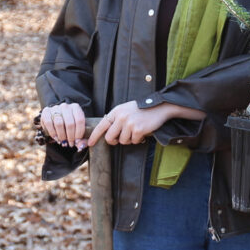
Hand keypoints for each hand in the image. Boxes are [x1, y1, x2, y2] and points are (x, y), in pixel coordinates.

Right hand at [41, 103, 86, 149]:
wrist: (56, 118)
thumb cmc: (70, 125)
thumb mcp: (77, 128)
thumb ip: (81, 138)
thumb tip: (80, 147)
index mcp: (76, 107)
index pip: (79, 120)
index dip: (79, 132)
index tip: (78, 141)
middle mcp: (66, 106)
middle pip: (69, 123)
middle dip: (70, 136)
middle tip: (70, 144)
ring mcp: (55, 108)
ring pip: (59, 124)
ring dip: (62, 136)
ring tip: (63, 142)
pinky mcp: (46, 112)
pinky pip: (49, 123)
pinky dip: (53, 133)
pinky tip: (56, 138)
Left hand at [87, 100, 205, 146]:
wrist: (159, 107)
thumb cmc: (142, 109)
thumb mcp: (126, 109)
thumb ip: (117, 119)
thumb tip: (108, 133)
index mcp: (116, 111)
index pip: (101, 125)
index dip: (94, 136)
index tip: (89, 143)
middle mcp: (121, 117)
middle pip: (110, 137)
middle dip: (115, 141)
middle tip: (121, 139)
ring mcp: (129, 123)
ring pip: (122, 141)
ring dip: (129, 139)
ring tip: (136, 132)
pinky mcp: (138, 129)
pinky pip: (134, 141)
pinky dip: (138, 139)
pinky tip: (142, 132)